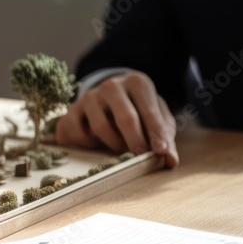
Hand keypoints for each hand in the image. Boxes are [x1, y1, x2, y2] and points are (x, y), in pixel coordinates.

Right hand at [56, 71, 178, 166]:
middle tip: (140, 156)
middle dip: (135, 140)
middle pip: (125, 118)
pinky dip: (87, 144)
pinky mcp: (71, 110)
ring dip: (113, 144)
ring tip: (120, 148)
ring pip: (101, 127)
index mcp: (136, 83)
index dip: (156, 133)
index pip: (149, 111)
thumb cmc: (138, 110)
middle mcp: (111, 86)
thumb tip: (170, 161)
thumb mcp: (156, 118)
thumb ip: (164, 138)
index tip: (160, 152)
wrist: (108, 98)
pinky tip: (96, 143)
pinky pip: (77, 133)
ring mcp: (89, 97)